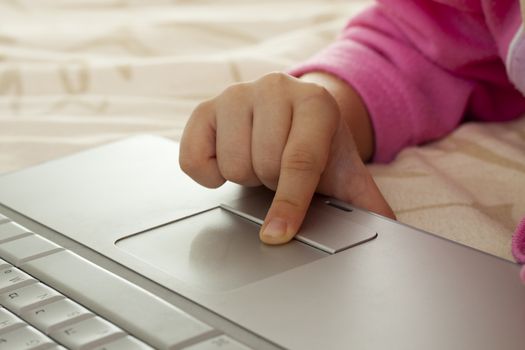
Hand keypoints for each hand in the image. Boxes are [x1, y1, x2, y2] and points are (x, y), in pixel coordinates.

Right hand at [179, 72, 394, 244]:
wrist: (293, 115)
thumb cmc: (317, 146)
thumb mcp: (344, 170)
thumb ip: (364, 201)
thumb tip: (387, 229)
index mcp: (316, 105)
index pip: (300, 162)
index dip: (289, 204)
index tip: (278, 234)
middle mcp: (275, 89)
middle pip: (262, 166)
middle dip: (272, 183)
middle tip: (280, 170)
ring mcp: (236, 94)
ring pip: (230, 165)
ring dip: (245, 175)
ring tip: (258, 160)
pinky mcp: (205, 108)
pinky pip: (194, 159)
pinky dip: (208, 173)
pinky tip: (228, 158)